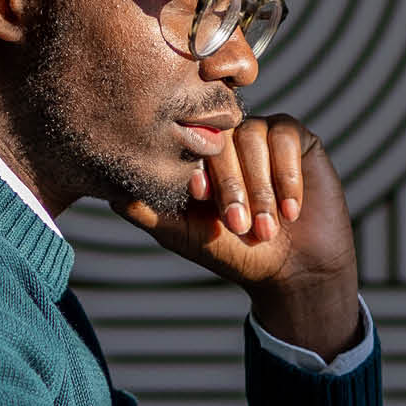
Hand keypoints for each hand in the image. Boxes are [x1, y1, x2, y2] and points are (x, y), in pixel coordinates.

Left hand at [115, 115, 360, 356]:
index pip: (189, 146)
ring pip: (254, 139)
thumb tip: (110, 194)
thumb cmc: (235, 253)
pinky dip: (286, 177)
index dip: (197, 174)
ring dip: (261, 190)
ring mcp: (261, 134)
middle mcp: (227, 139)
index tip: (202, 202)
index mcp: (198, 157)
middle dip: (232, 187)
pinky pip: (286, 138)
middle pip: (223, 141)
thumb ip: (148, 213)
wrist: (292, 271)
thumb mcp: (184, 235)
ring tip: (267, 229)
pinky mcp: (295, 138)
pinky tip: (291, 211)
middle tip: (239, 227)